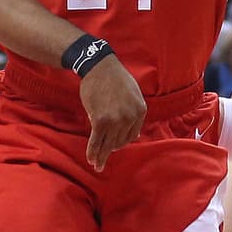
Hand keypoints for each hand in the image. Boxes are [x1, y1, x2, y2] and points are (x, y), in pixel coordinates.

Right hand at [80, 54, 146, 170]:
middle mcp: (130, 117)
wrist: (100, 66)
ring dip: (101, 156)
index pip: (132, 135)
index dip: (122, 142)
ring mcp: (115, 120)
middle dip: (111, 150)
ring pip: (108, 144)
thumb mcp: (133, 94)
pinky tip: (91, 159)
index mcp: (141, 111)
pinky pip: (96, 140)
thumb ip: (134, 113)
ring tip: (97, 165)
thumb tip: (135, 136)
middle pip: (120, 141)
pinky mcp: (100, 121)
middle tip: (103, 158)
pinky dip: (93, 151)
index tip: (114, 146)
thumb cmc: (115, 78)